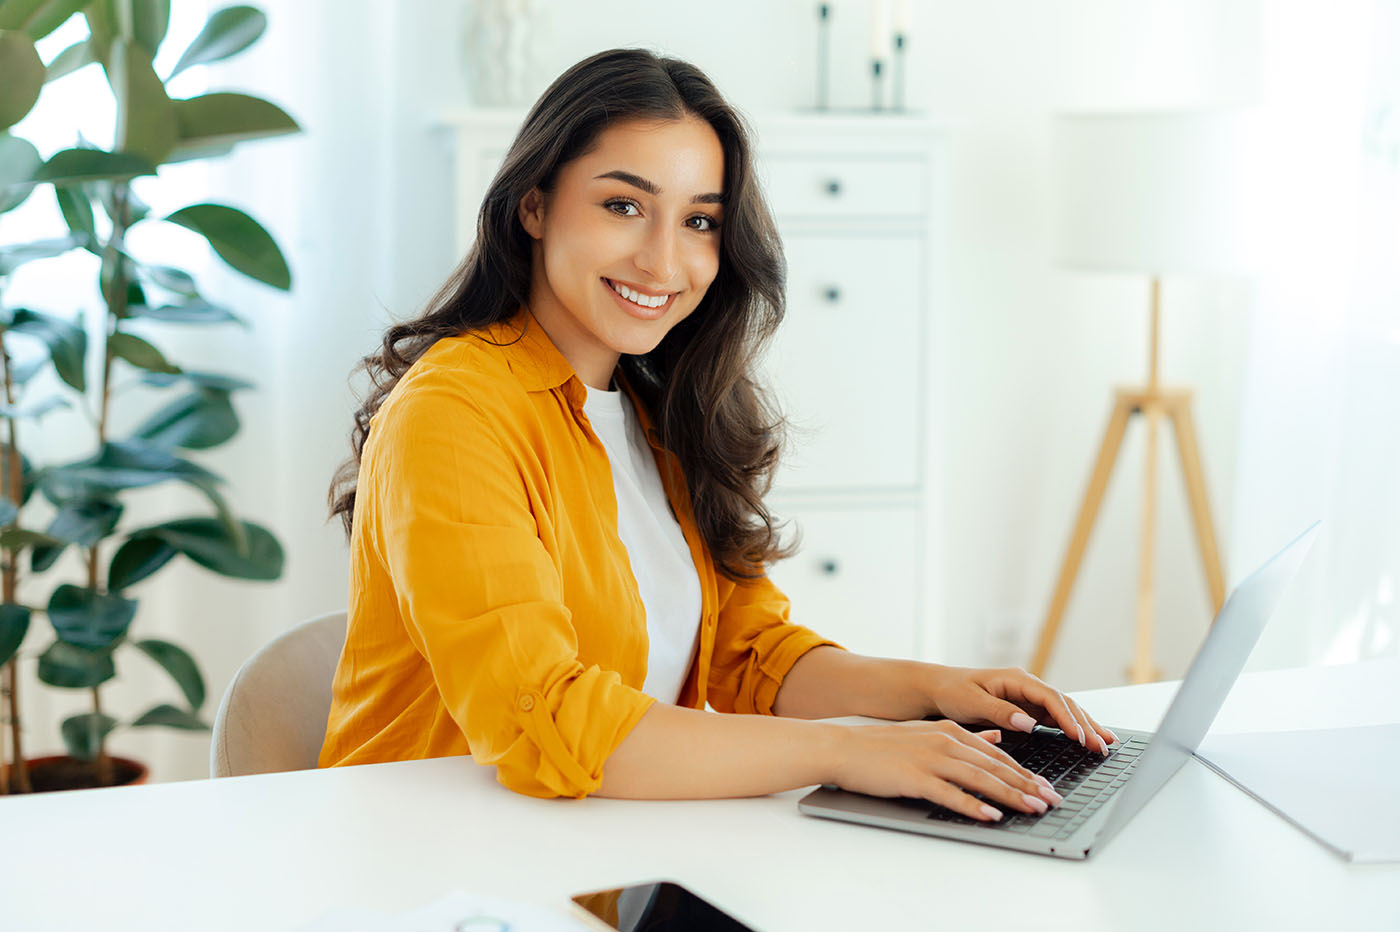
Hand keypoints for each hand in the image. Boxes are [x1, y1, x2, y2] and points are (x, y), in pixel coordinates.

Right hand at [828, 720, 1064, 820]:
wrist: (844, 747)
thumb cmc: (882, 746)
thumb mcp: (927, 733)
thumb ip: (964, 737)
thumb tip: (995, 738)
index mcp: (950, 732)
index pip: (997, 756)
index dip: (1025, 773)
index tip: (1047, 787)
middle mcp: (945, 743)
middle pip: (995, 768)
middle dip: (1028, 786)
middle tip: (1052, 801)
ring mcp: (930, 759)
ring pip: (980, 779)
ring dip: (1010, 795)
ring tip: (1033, 809)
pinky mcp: (915, 778)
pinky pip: (950, 794)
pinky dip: (973, 805)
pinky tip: (990, 815)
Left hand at [922, 666, 1118, 752]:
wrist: (938, 689)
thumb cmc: (952, 692)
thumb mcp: (971, 702)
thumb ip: (1000, 711)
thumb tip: (1030, 723)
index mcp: (1016, 680)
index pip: (1050, 698)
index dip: (1068, 718)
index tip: (1081, 737)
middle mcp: (1026, 686)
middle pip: (1064, 704)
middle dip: (1086, 724)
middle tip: (1104, 745)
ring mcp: (1028, 697)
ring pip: (1064, 711)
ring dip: (1085, 726)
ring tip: (1106, 743)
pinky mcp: (1026, 708)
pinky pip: (1054, 718)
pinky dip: (1072, 728)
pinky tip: (1085, 739)